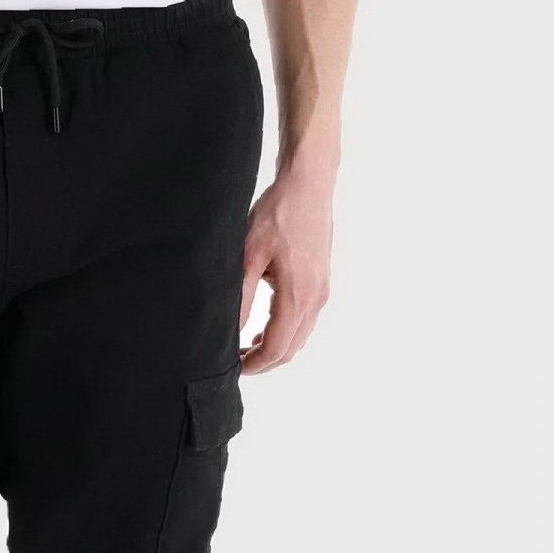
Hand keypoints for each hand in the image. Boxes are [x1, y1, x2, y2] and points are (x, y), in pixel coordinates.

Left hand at [238, 162, 333, 372]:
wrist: (308, 185)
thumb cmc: (277, 214)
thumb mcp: (248, 255)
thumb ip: (241, 297)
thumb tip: (232, 330)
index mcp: (298, 296)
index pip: (277, 348)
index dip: (254, 364)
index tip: (233, 367)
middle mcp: (316, 299)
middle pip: (291, 348)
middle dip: (264, 361)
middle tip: (236, 360)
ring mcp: (322, 291)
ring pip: (300, 336)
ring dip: (275, 347)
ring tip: (246, 345)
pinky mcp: (321, 281)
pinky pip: (306, 320)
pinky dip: (286, 331)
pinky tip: (265, 324)